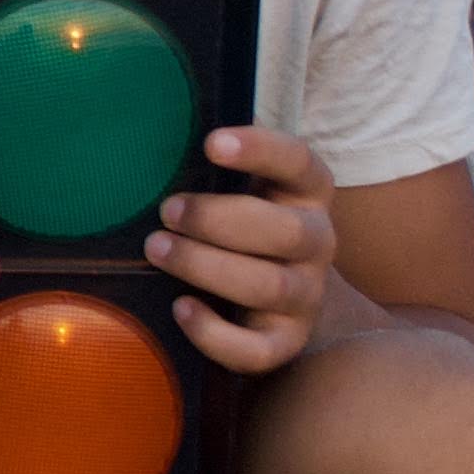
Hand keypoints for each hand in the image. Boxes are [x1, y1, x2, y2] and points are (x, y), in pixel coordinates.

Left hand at [149, 126, 336, 373]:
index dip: (260, 150)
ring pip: (269, 286)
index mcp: (307, 193)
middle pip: (284, 232)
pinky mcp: (284, 342)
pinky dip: (215, 334)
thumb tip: (155, 123)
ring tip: (156, 248)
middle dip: (218, 220)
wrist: (281, 302)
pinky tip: (180, 308)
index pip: (299, 163)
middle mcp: (317, 242)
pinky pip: (258, 349)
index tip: (211, 143)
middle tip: (167, 211)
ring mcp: (306, 296)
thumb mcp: (241, 187)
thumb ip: (216, 165)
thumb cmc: (242, 227)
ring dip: (206, 266)